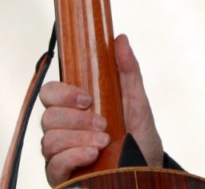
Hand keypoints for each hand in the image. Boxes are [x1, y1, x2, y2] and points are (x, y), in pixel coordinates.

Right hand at [39, 34, 162, 185]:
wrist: (148, 165)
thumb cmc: (138, 132)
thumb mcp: (137, 100)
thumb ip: (128, 71)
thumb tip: (120, 39)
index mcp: (75, 107)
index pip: (50, 93)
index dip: (63, 93)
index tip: (88, 98)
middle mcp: (62, 128)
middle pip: (47, 116)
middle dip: (77, 119)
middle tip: (103, 124)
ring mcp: (59, 152)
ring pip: (49, 139)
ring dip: (79, 138)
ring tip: (105, 142)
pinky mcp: (61, 174)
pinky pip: (54, 163)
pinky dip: (74, 156)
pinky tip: (93, 154)